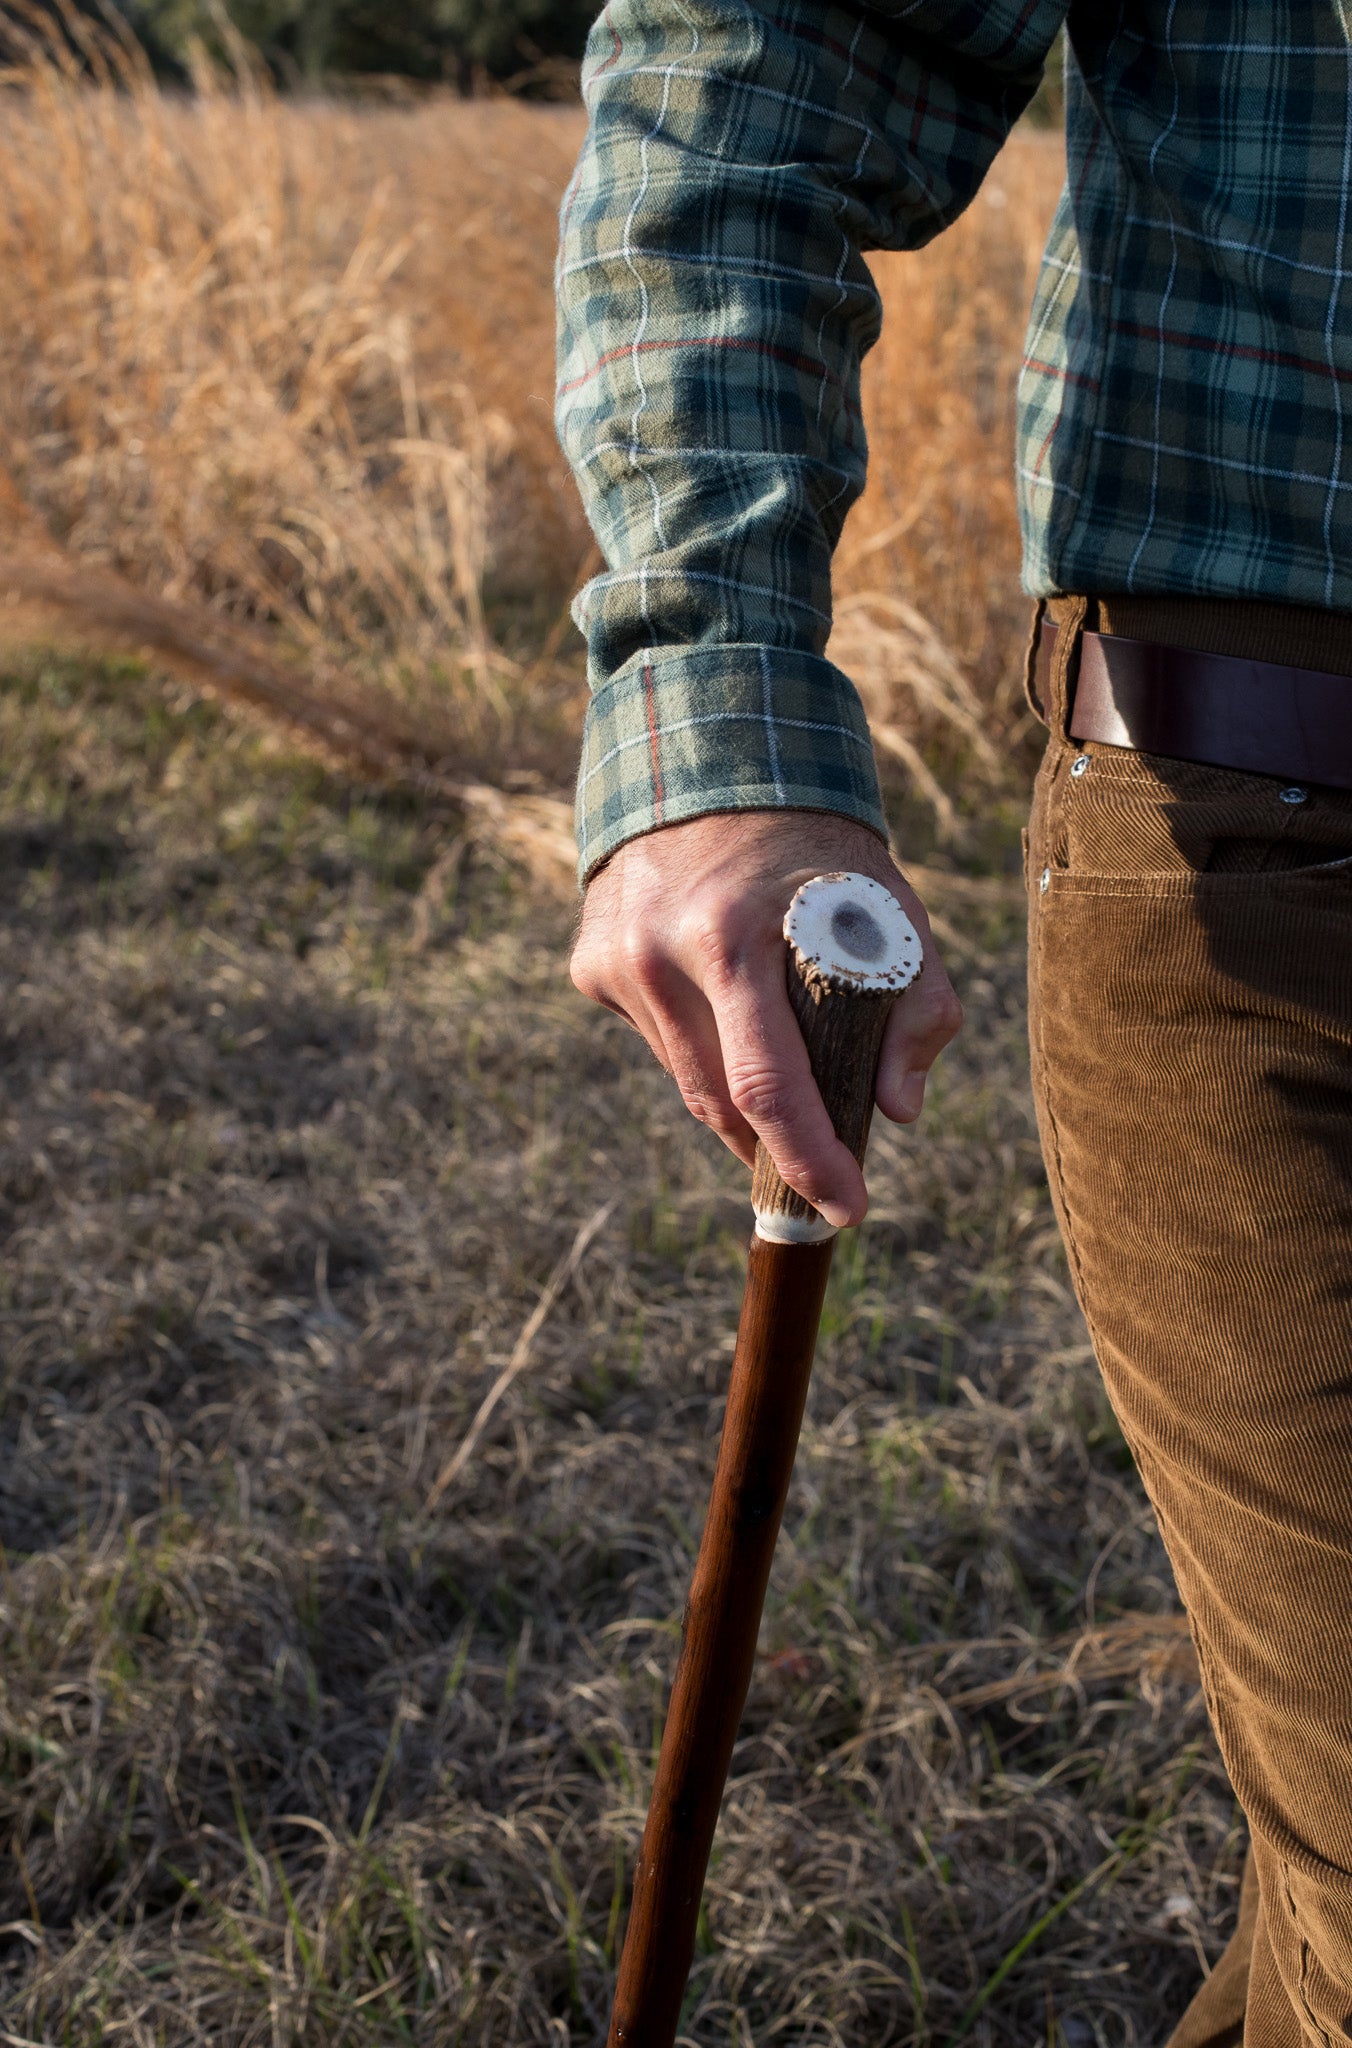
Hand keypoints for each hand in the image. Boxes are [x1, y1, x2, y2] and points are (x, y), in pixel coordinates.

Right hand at [570, 810, 961, 1226]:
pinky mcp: (590, 965)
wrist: (706, 757)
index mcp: (731, 936)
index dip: (809, 1161)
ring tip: (783, 1083)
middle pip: (721, 1103)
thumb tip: (896, 1111)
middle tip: (822, 1175)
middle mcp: (657, 952)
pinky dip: (701, 1045)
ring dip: (738, 1102)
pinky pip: (658, 1041)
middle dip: (776, 1153)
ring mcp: (614, 961)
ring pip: (687, 1081)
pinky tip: (723, 1002)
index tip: (847, 1211)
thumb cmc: (816, 842)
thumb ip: (919, 1004)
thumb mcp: (890, 904)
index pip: (768, 1086)